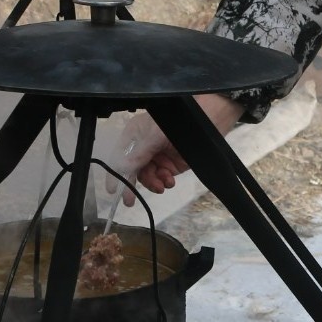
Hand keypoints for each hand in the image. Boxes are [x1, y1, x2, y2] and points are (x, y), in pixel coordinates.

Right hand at [111, 94, 242, 197]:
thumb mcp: (154, 136)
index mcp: (134, 134)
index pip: (120, 156)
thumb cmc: (177, 122)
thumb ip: (139, 154)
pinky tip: (169, 181)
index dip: (116, 173)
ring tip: (161, 186)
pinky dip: (164, 182)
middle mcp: (143, 146)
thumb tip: (122, 169)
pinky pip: (161, 178)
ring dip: (152, 183)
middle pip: (133, 169)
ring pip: (147, 176)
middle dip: (132, 184)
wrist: (209, 120)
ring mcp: (157, 156)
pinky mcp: (171, 165)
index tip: (113, 191)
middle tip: (129, 201)